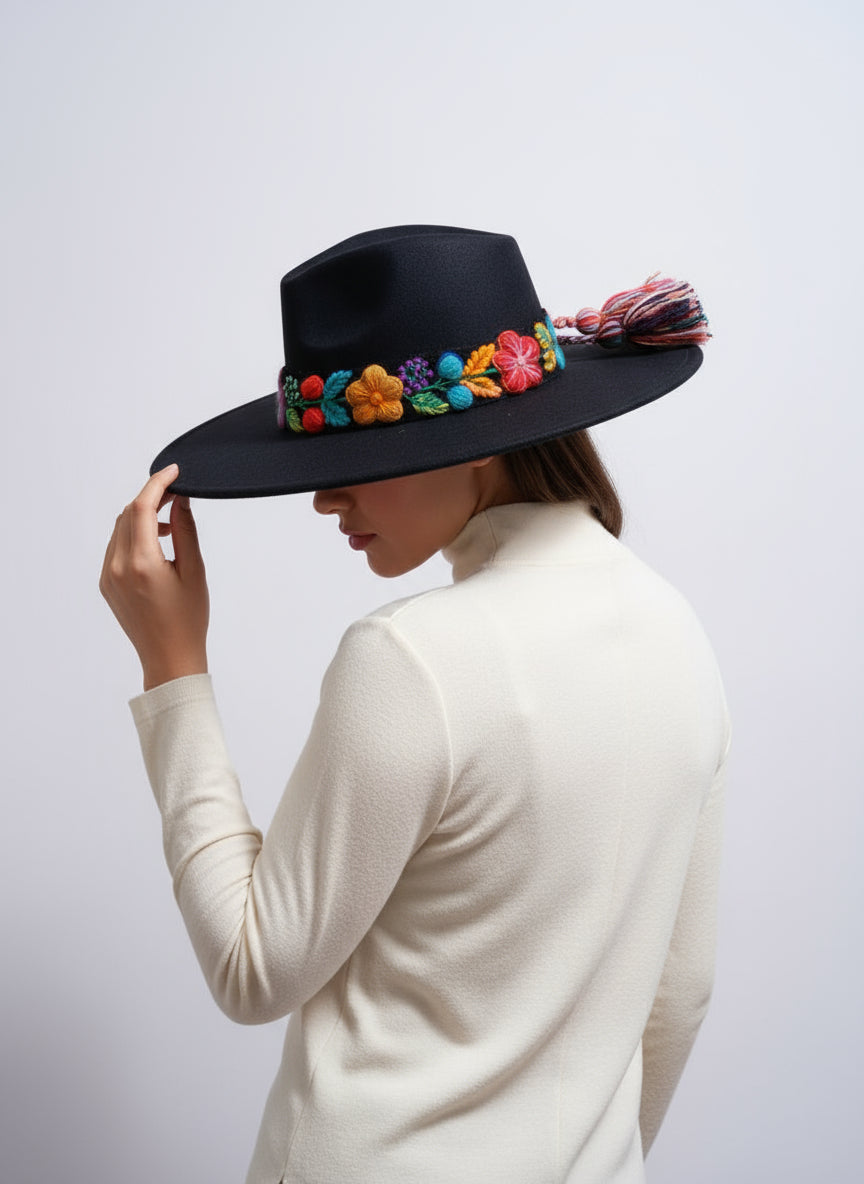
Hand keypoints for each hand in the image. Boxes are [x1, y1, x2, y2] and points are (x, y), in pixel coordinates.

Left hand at [100, 464, 209, 689]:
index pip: (142, 507)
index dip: (158, 483)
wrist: (169, 657)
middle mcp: (117, 566)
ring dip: (142, 515)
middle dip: (151, 497)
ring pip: (120, 528)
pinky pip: (116, 546)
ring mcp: (108, 575)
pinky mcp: (106, 584)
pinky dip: (133, 534)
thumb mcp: (194, 572)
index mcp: (141, 563)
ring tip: (169, 521)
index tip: (174, 471)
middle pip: (128, 514)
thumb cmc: (188, 620)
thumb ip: (185, 530)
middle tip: (177, 492)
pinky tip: (155, 542)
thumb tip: (180, 500)